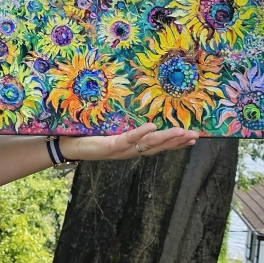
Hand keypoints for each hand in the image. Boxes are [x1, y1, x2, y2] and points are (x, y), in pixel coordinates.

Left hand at [60, 123, 198, 161]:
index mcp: (131, 147)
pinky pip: (129, 139)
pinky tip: (153, 127)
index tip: (192, 137)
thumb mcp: (110, 130)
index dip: (175, 143)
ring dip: (166, 139)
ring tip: (182, 133)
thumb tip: (134, 111)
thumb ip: (122, 125)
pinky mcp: (111, 146)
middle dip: (177, 142)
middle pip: (158, 147)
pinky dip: (141, 134)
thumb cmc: (88, 136)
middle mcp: (129, 151)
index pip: (157, 145)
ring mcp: (121, 150)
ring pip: (148, 144)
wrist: (68, 146)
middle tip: (195, 136)